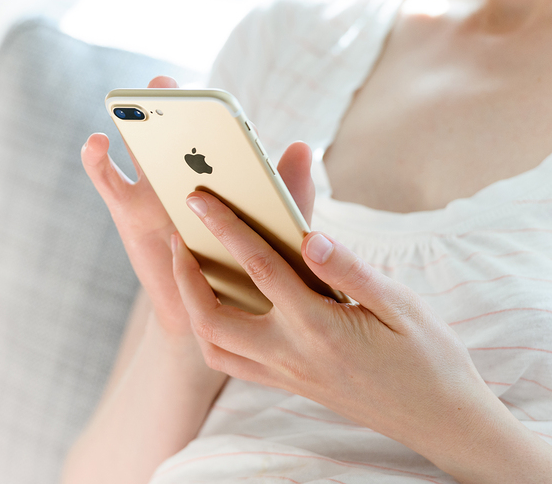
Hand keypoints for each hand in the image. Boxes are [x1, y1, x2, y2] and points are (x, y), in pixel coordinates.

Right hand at [82, 77, 317, 339]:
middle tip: (163, 84)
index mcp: (220, 171)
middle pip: (175, 128)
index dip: (217, 119)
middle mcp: (184, 172)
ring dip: (133, 123)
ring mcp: (151, 188)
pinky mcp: (125, 210)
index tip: (217, 109)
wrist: (212, 315)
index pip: (218, 133)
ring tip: (127, 107)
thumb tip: (302, 145)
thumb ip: (287, 192)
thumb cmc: (247, 270)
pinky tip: (97, 142)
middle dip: (169, 104)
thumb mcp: (276, 230)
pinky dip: (97, 159)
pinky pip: (107, 180)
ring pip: (139, 147)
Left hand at [171, 175, 523, 476]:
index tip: (200, 199)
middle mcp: (291, 354)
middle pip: (212, 316)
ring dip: (191, 307)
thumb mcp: (402, 306)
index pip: (259, 266)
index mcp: (319, 327)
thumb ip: (351, 270)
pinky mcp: (288, 385)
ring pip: (213, 346)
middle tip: (179, 238)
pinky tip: (219, 307)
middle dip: (185, 275)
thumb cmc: (428, 357)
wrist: (440, 420)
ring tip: (189, 271)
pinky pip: (232, 363)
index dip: (225, 227)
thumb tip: (310, 236)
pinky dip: (212, 334)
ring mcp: (285, 374)